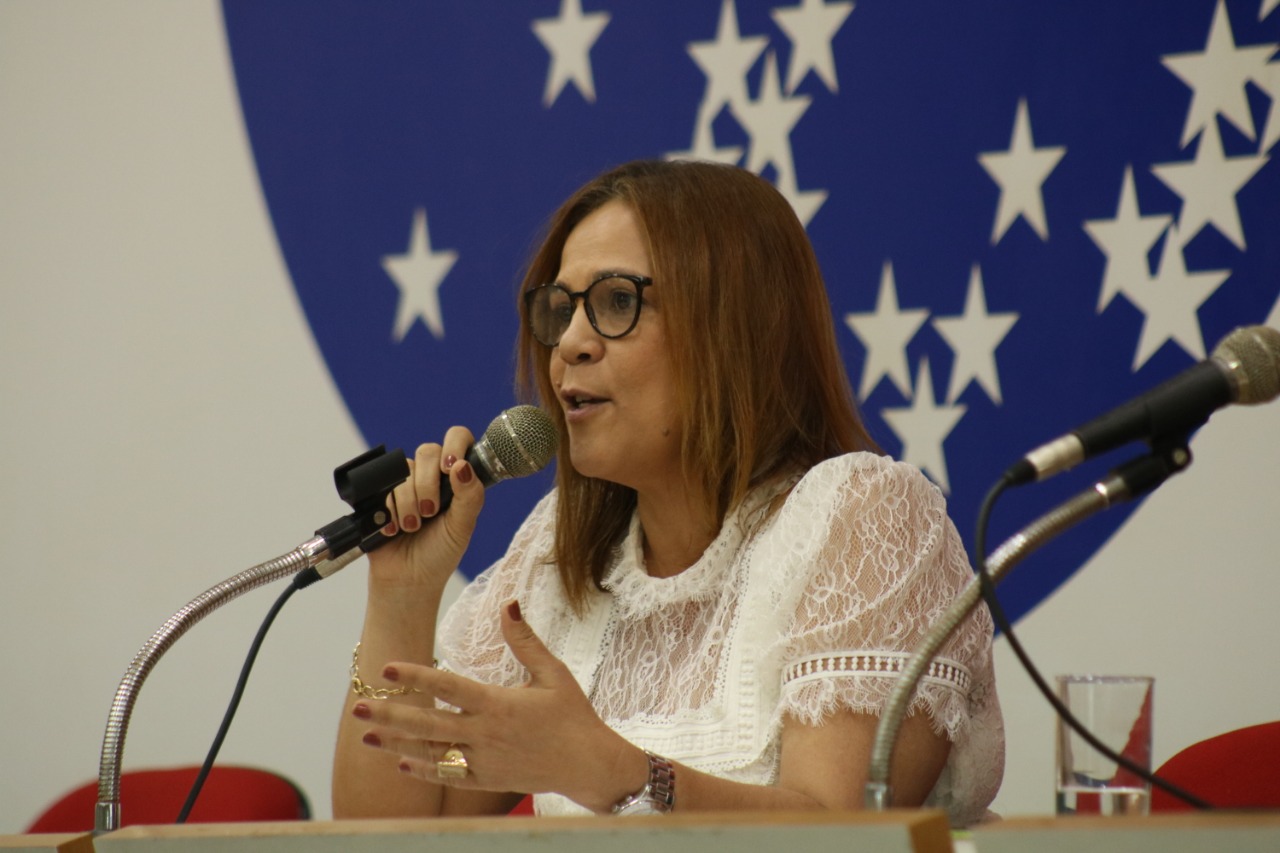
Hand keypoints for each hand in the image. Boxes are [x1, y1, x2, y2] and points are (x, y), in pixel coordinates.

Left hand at [351, 600, 642, 811]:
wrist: (588, 764)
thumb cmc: (573, 715)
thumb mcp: (553, 673)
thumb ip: (525, 641)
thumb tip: (509, 604)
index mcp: (497, 704)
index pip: (448, 687)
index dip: (415, 677)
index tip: (387, 668)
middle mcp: (484, 734)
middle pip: (427, 723)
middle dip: (389, 714)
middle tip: (356, 708)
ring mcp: (484, 760)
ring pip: (430, 752)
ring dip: (395, 744)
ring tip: (366, 736)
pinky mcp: (487, 780)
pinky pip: (448, 775)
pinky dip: (422, 769)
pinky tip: (400, 763)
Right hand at [368, 426, 484, 588]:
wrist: (407, 580)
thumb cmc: (440, 554)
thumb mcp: (462, 527)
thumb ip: (469, 496)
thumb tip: (463, 466)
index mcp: (457, 478)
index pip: (459, 439)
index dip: (455, 445)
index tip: (450, 467)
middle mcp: (432, 476)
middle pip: (427, 451)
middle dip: (428, 484)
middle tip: (430, 511)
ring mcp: (406, 484)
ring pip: (404, 471)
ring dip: (409, 504)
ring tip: (413, 528)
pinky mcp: (383, 496)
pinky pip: (383, 487)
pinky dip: (391, 511)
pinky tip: (395, 528)